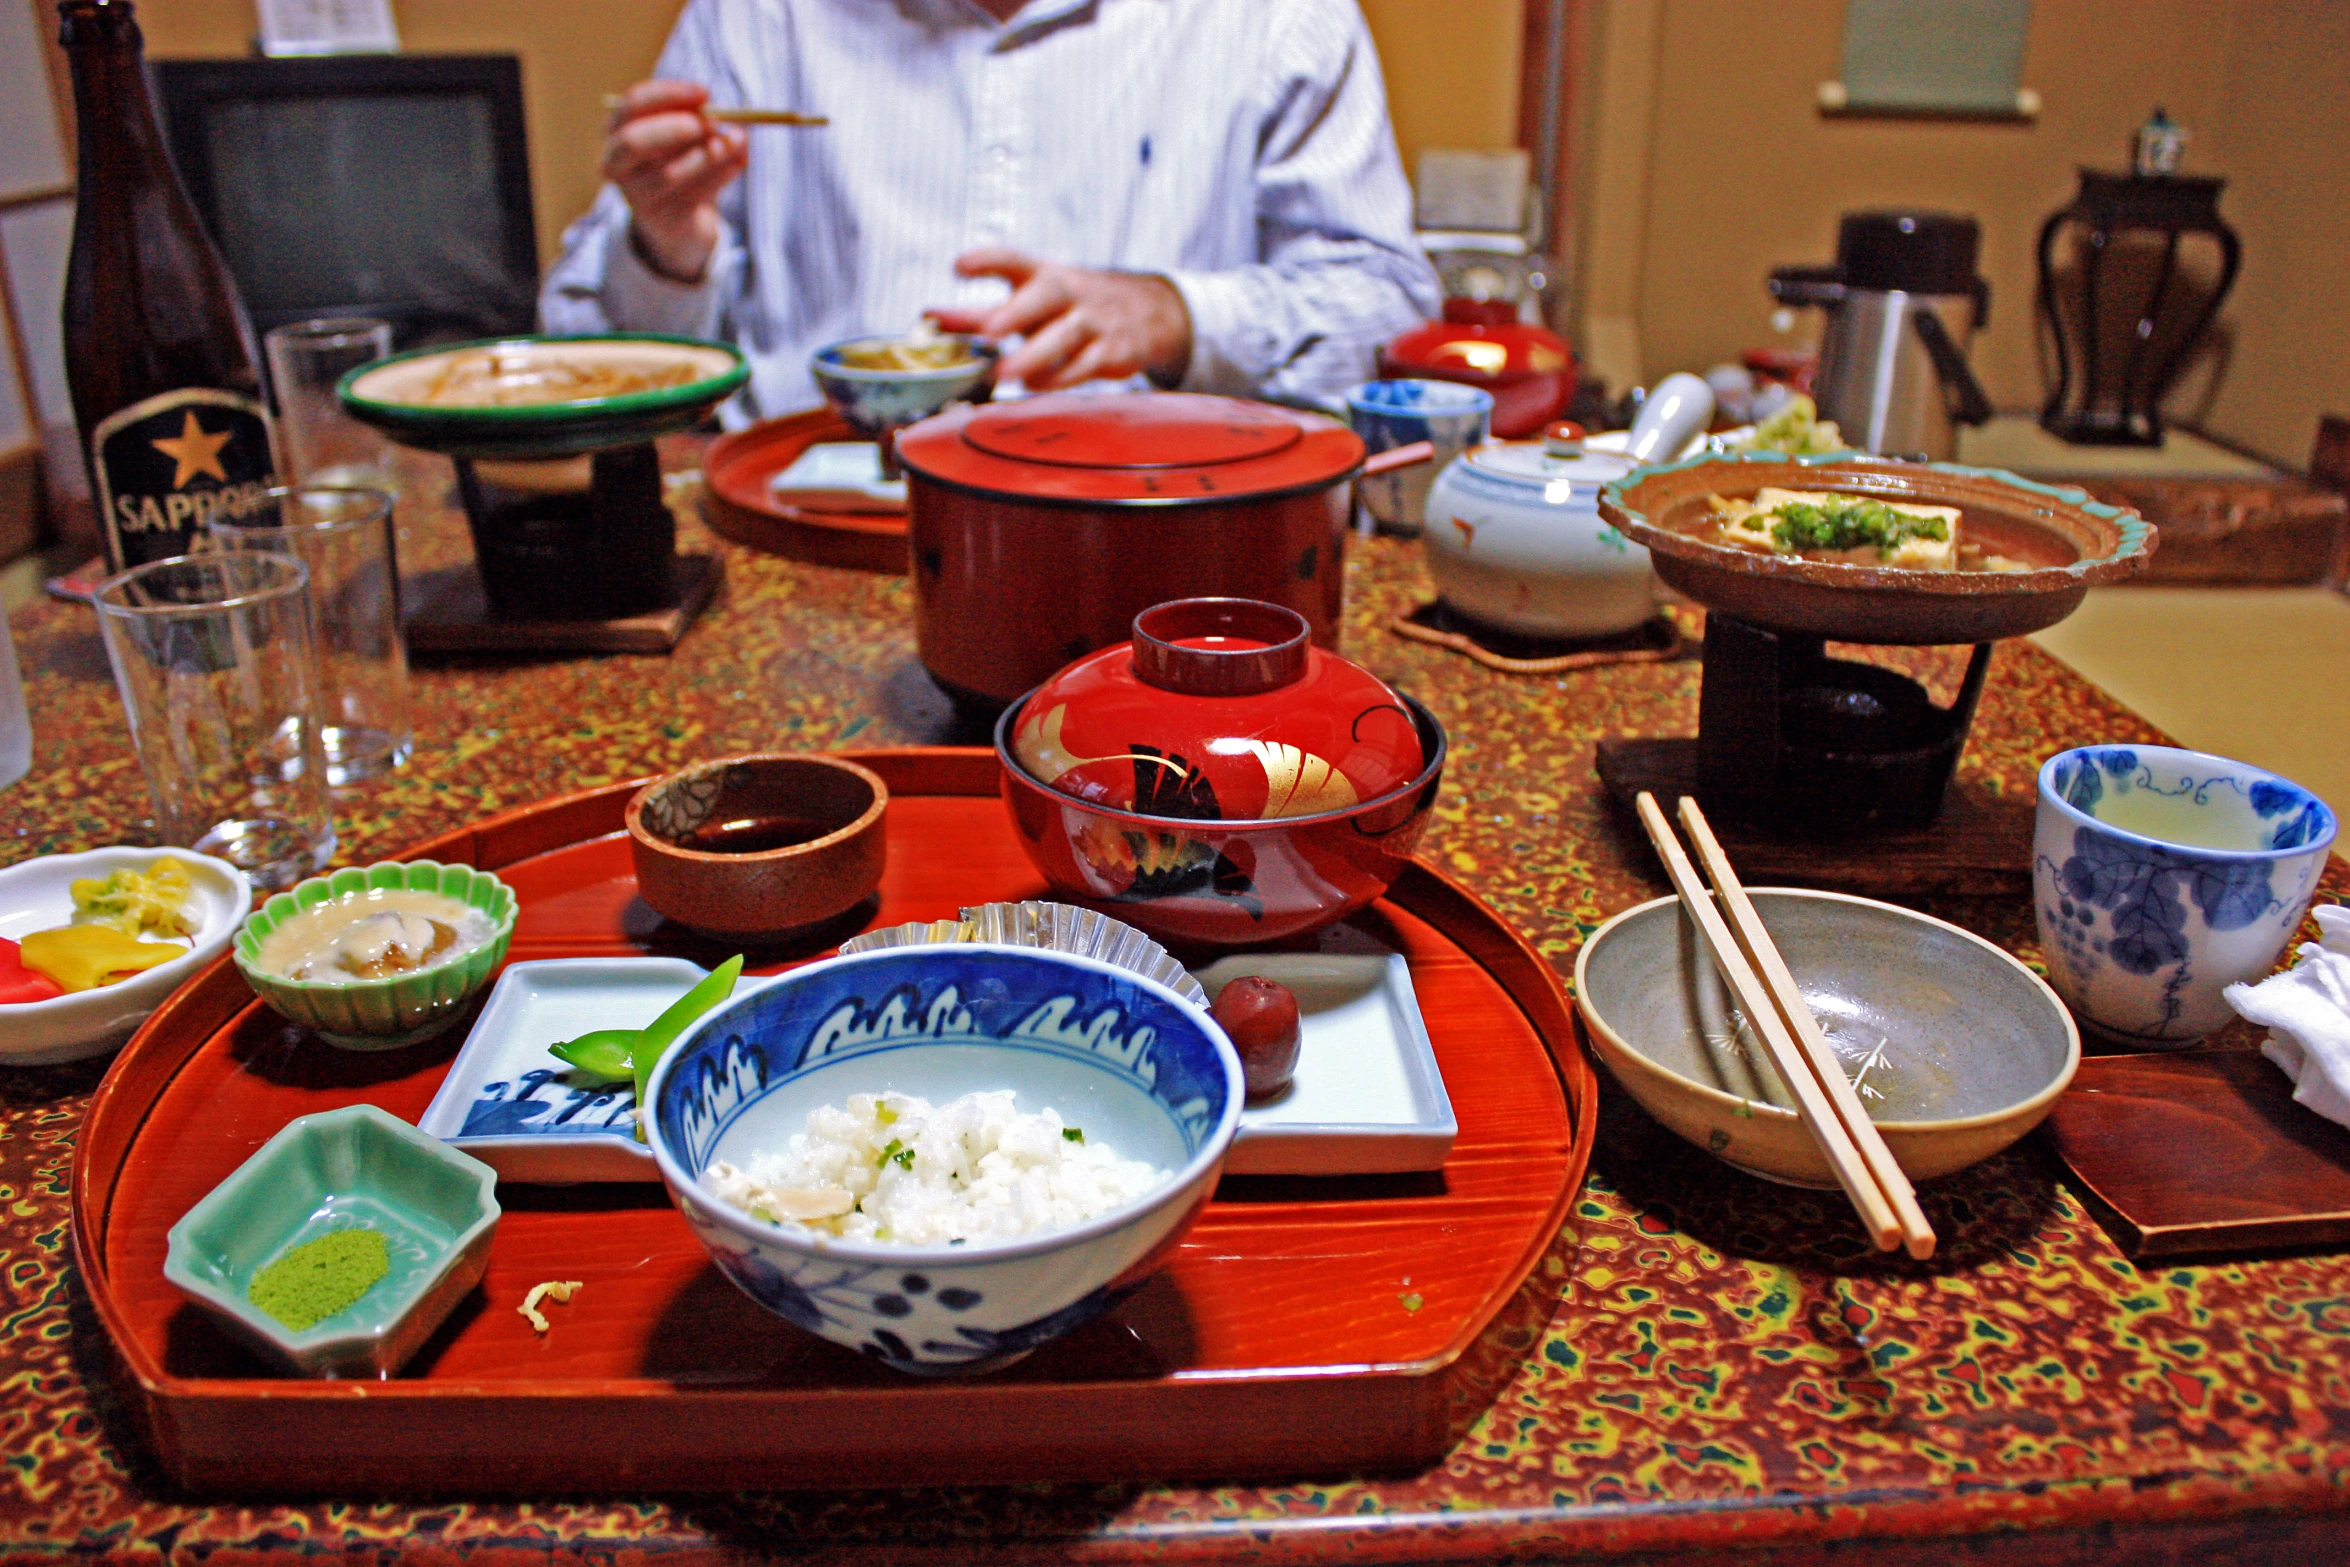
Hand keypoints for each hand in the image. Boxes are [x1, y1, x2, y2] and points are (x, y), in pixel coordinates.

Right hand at [601, 80, 748, 283]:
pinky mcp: (662, 221)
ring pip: (669, 174)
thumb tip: (735, 122)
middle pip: (633, 141)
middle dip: (674, 128)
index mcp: (619, 129)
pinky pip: (692, 197)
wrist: (686, 219)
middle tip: (711, 123)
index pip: (634, 104)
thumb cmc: (686, 162)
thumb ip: (709, 124)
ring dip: (709, 155)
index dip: (670, 95)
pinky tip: (738, 164)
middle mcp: (617, 163)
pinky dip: (720, 176)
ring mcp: (635, 196)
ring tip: (737, 141)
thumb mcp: (695, 136)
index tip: (705, 93)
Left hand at [932, 249, 1191, 390]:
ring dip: (1033, 355)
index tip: (958, 267)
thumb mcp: (1030, 300)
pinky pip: (1086, 366)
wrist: (1150, 312)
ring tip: (1006, 373)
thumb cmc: (1069, 306)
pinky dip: (1060, 377)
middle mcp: (1068, 291)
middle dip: (1015, 312)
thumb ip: (979, 314)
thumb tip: (925, 319)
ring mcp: (1093, 320)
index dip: (985, 260)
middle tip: (988, 332)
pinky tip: (1037, 385)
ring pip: (1064, 335)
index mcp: (1042, 274)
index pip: (1011, 258)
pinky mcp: (1113, 350)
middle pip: (1043, 294)